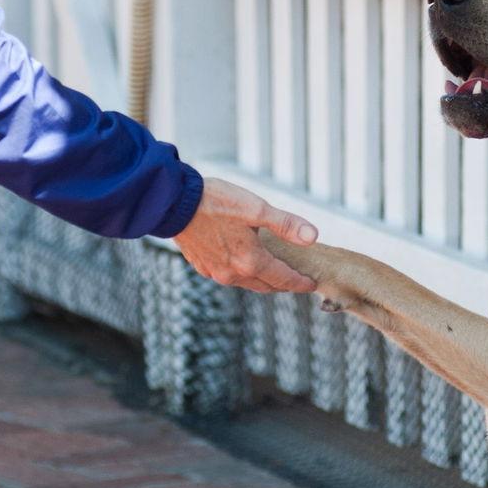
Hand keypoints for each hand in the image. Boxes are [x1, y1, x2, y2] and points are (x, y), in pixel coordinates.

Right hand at [173, 177, 319, 292]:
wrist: (174, 204)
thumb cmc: (216, 202)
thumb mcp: (257, 208)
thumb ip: (286, 224)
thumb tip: (312, 237)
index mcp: (251, 261)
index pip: (283, 279)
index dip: (300, 283)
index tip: (311, 284)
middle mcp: (233, 273)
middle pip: (266, 286)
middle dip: (283, 284)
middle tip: (296, 280)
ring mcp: (216, 273)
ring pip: (247, 283)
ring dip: (263, 280)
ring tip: (273, 272)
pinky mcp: (202, 267)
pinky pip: (229, 276)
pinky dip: (242, 274)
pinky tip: (244, 263)